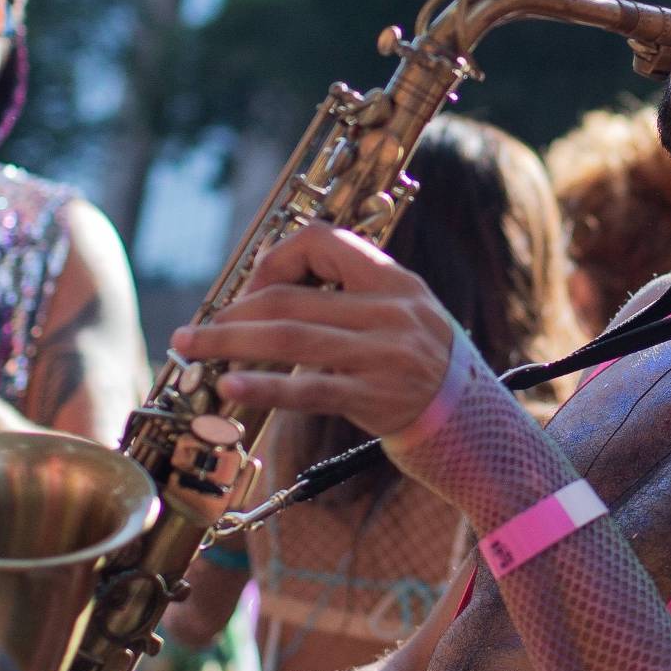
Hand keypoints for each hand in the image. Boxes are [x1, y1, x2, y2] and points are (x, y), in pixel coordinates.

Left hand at [171, 225, 455, 439]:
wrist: (478, 428)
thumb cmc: (429, 372)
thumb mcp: (406, 317)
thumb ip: (354, 299)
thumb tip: (274, 292)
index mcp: (396, 281)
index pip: (324, 242)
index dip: (276, 260)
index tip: (250, 292)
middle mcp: (392, 311)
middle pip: (291, 298)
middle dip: (232, 313)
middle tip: (195, 332)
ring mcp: (385, 355)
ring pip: (290, 338)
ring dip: (230, 343)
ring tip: (192, 349)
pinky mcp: (377, 399)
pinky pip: (310, 389)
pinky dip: (265, 386)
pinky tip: (231, 386)